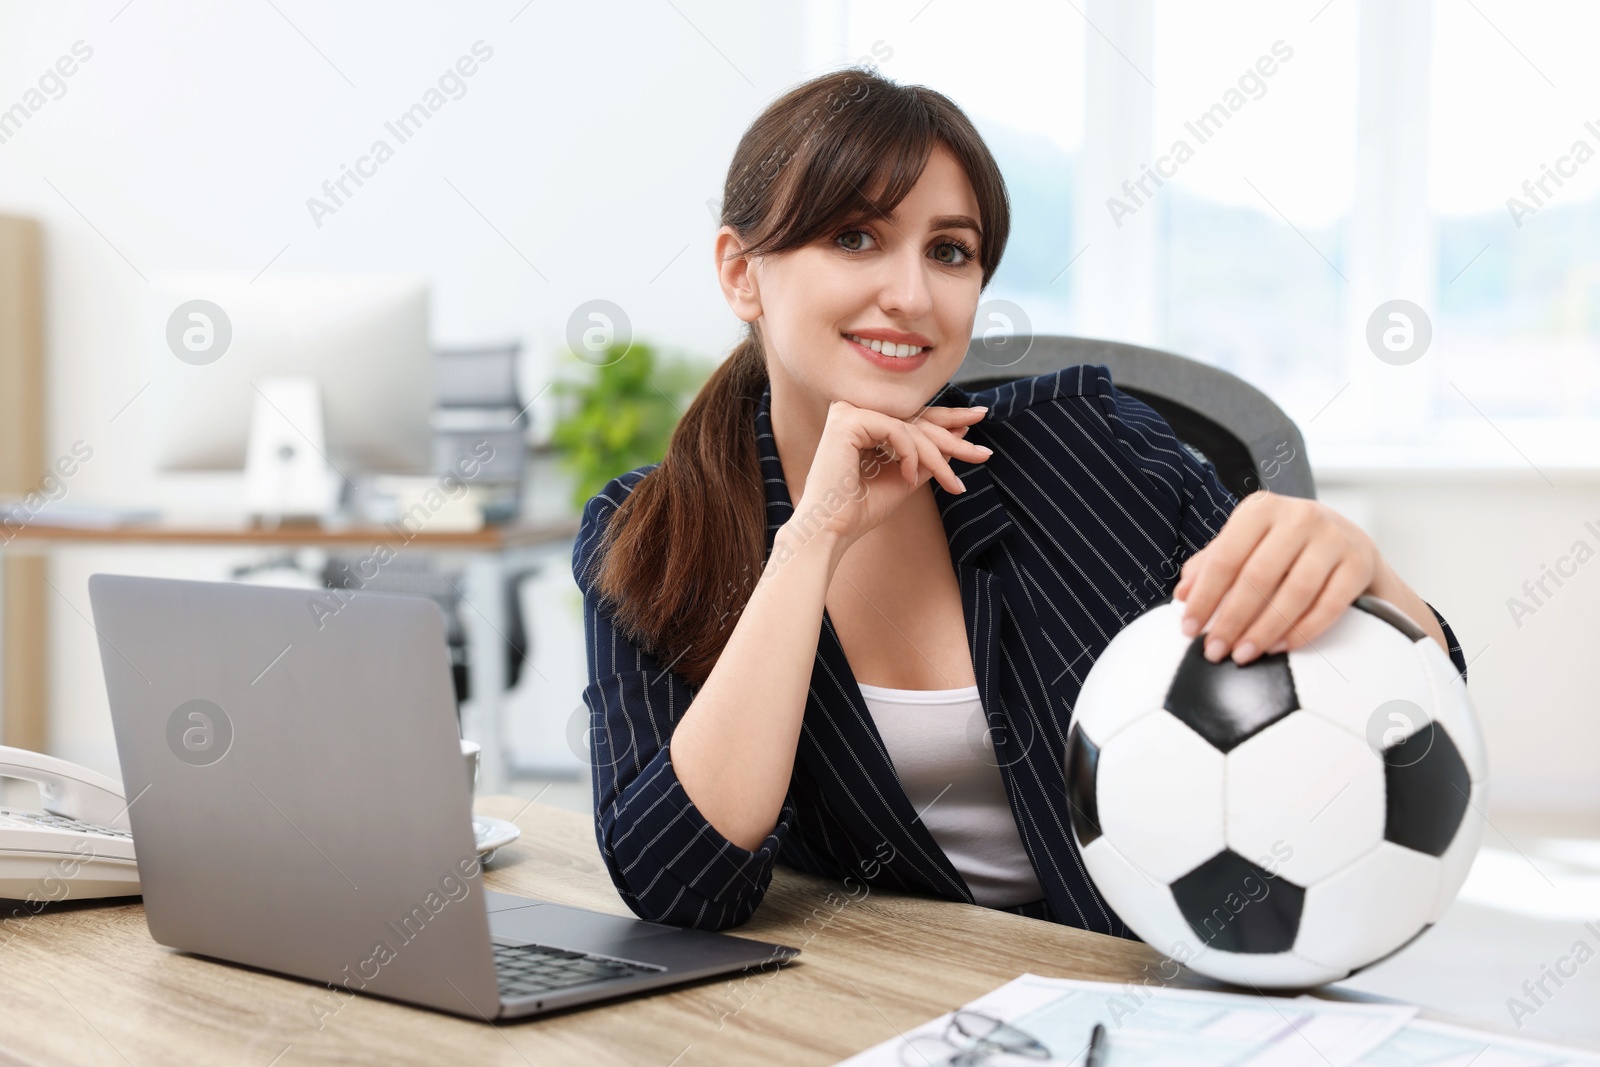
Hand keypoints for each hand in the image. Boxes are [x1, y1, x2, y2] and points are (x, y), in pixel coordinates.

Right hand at [792, 399, 991, 549]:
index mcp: (864, 422)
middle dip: (953, 439)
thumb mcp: (906, 477)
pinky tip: (909, 478)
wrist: (832, 529)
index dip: (946, 420)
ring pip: (910, 426)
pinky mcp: (847, 420)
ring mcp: (848, 412)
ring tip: (952, 484)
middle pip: (916, 418)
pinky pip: (896, 430)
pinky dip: (909, 454)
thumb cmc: (861, 508)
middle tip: (983, 454)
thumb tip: (960, 432)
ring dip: (938, 456)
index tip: (976, 422)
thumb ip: (928, 456)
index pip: (912, 416)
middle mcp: (854, 411)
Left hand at [1172, 491, 1379, 665]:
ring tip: (1243, 654)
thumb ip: (1211, 564)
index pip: (1225, 557)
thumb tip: (1183, 594)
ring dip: (1265, 629)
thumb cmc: (1283, 546)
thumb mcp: (1246, 544)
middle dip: (1232, 619)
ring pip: (1294, 592)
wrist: (1348, 541)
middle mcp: (1299, 516)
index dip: (1204, 597)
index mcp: (1261, 509)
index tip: (1188, 629)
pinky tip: (1280, 647)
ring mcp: (1334, 537)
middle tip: (1214, 651)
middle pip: (1258, 576)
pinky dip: (1303, 630)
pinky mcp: (1359, 562)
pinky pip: (1329, 604)